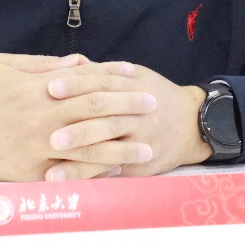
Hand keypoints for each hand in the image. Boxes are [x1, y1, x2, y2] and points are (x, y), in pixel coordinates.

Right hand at [0, 53, 156, 181]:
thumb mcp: (7, 64)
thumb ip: (45, 64)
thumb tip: (78, 62)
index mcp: (42, 88)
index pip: (87, 80)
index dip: (113, 76)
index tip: (135, 74)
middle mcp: (46, 117)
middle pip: (97, 111)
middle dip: (128, 107)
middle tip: (153, 104)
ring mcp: (40, 147)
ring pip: (90, 147)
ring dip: (122, 147)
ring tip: (146, 148)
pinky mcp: (30, 172)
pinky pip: (70, 174)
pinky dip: (93, 173)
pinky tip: (114, 172)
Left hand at [46, 63, 210, 179]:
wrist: (194, 124)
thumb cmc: (156, 95)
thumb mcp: (137, 77)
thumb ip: (103, 73)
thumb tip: (73, 62)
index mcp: (133, 86)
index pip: (102, 83)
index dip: (76, 85)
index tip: (51, 88)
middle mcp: (138, 113)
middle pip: (105, 117)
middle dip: (78, 127)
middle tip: (50, 135)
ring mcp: (141, 140)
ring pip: (109, 148)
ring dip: (80, 159)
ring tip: (53, 169)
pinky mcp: (140, 163)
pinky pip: (113, 170)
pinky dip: (91, 176)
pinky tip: (70, 182)